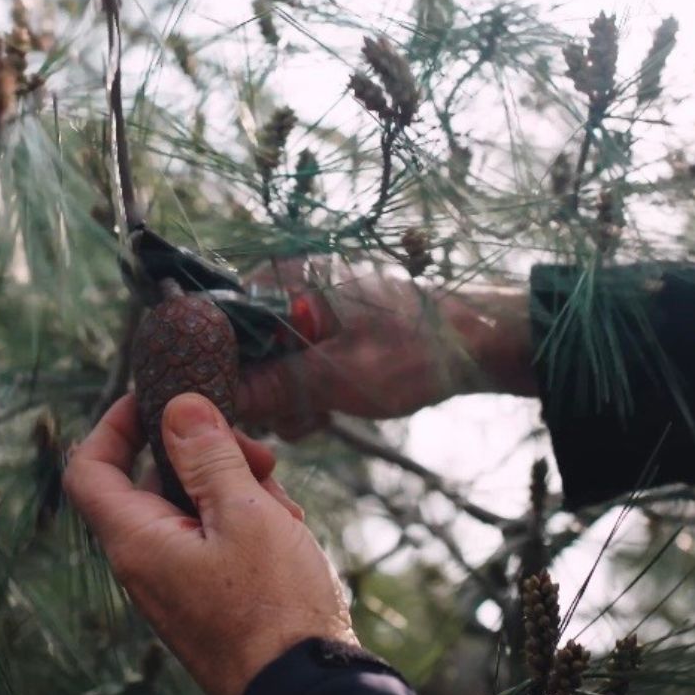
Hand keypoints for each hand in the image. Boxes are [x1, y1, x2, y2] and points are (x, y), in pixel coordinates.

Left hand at [64, 393, 356, 694]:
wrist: (305, 690)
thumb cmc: (274, 609)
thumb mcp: (246, 514)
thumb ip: (208, 455)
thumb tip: (177, 406)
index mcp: (137, 540)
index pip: (89, 469)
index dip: (113, 424)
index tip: (156, 396)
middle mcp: (147, 562)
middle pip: (154, 480)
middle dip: (206, 454)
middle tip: (259, 453)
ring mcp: (177, 581)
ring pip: (193, 506)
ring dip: (237, 487)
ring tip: (282, 501)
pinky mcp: (208, 595)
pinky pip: (213, 539)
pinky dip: (247, 521)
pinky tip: (288, 527)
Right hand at [237, 258, 536, 438]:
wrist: (476, 345)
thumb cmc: (415, 350)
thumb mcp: (339, 377)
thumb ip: (274, 387)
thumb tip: (218, 399)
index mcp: (283, 280)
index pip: (219, 325)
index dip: (223, 371)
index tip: (244, 407)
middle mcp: (284, 289)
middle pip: (238, 352)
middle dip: (263, 393)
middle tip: (301, 413)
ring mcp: (301, 313)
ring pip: (262, 368)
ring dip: (285, 401)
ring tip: (323, 413)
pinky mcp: (317, 334)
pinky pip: (288, 369)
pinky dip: (303, 395)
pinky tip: (329, 410)